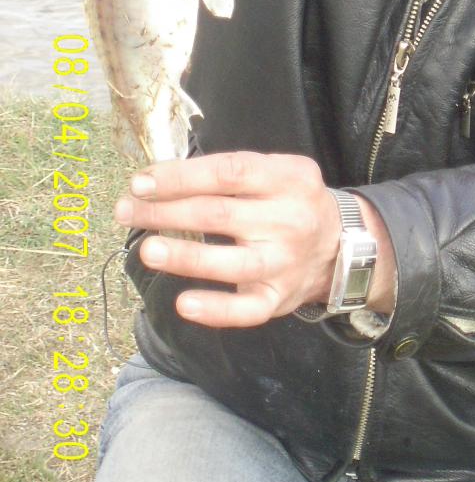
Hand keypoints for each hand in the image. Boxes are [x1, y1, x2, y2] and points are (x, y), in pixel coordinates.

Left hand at [114, 151, 396, 327]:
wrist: (339, 244)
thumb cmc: (289, 200)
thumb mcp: (276, 170)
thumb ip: (230, 172)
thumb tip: (160, 179)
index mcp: (289, 177)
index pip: (228, 173)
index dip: (182, 176)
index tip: (142, 181)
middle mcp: (290, 219)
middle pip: (220, 214)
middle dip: (166, 211)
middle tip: (126, 210)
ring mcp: (286, 262)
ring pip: (232, 263)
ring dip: (186, 256)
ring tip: (147, 248)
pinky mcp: (279, 298)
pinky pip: (246, 311)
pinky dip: (216, 310)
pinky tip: (183, 303)